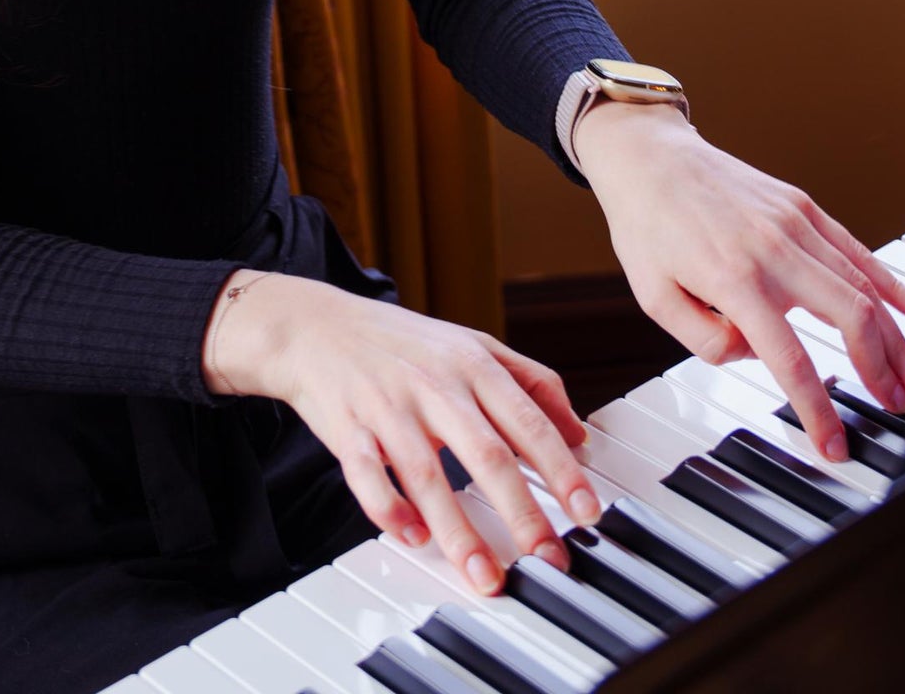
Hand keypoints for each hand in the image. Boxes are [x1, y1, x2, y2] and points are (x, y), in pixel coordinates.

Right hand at [204, 271, 596, 594]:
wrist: (315, 327)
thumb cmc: (403, 343)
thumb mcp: (474, 345)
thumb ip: (532, 382)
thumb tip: (579, 432)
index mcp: (473, 364)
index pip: (528, 422)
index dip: (562, 470)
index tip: (588, 512)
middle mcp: (435, 385)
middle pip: (486, 455)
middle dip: (521, 513)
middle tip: (548, 559)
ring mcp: (389, 408)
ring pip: (427, 475)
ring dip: (458, 533)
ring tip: (484, 576)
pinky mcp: (348, 429)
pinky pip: (368, 475)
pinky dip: (389, 509)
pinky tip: (412, 537)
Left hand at [573, 101, 904, 464]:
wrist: (649, 157)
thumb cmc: (647, 227)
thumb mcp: (653, 298)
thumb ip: (705, 341)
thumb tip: (755, 356)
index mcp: (734, 280)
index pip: (790, 358)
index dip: (818, 409)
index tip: (834, 444)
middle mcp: (774, 249)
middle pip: (850, 318)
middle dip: (881, 370)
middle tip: (897, 406)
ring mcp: (794, 224)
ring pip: (864, 287)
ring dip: (897, 338)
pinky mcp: (804, 208)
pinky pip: (859, 251)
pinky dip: (895, 285)